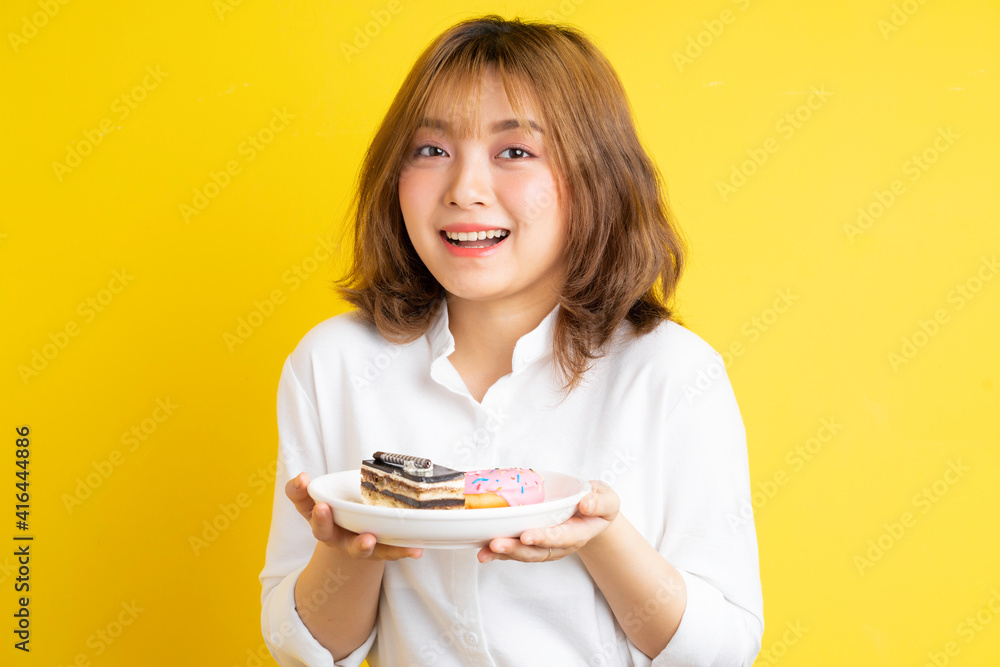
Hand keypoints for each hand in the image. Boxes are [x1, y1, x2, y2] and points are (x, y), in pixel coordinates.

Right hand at [285, 471, 421, 560]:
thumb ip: (304, 489)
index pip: (303, 505)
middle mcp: (334, 535)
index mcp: (318, 517)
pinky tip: (415, 549)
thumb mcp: (319, 499)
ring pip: (357, 548)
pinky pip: (389, 551)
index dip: (300, 494)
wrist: (355, 538)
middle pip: (324, 532)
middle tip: (322, 509)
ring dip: (362, 544)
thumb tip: (301, 478)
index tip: (302, 480)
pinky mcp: (377, 550)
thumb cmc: (337, 512)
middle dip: (323, 521)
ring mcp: (355, 545)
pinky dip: (401, 550)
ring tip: (369, 539)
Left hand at [477, 480, 619, 563]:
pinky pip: (518, 549)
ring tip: (485, 551)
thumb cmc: (598, 504)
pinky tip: (484, 550)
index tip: (527, 535)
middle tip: (496, 543)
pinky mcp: (534, 543)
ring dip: (504, 553)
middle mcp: (561, 543)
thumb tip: (586, 504)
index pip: (562, 537)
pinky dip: (500, 551)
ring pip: (525, 553)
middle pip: (539, 551)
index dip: (544, 537)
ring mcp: (547, 545)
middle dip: (517, 549)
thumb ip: (600, 502)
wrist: (592, 514)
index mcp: (580, 532)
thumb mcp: (608, 499)